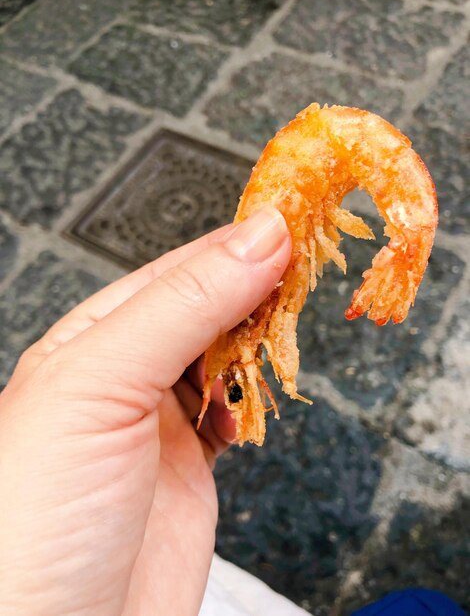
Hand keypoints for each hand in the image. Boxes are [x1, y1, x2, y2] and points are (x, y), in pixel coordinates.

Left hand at [0, 207, 289, 615]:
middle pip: (205, 307)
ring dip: (260, 340)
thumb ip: (183, 305)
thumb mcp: (102, 382)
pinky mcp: (192, 465)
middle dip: (252, 288)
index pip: (172, 271)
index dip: (231, 245)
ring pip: (227, 354)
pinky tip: (258, 392)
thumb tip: (256, 240)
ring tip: (285, 326)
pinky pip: (235, 410)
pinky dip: (256, 396)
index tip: (286, 224)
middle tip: (301, 268)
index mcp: (90, 341)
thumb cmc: (34, 520)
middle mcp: (124, 375)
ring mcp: (160, 421)